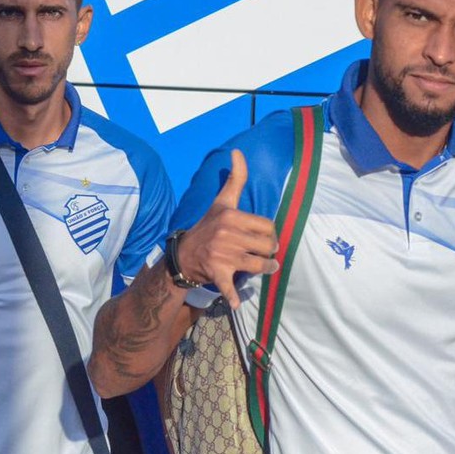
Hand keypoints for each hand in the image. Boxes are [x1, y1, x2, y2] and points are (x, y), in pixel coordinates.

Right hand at [175, 149, 278, 307]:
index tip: (265, 237)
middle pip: (266, 245)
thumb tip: (237, 151)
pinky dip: (232, 297)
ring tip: (267, 267)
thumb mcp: (222, 201)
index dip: (270, 233)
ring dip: (265, 269)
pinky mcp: (217, 273)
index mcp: (231, 216)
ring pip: (258, 264)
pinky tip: (236, 303)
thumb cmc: (208, 226)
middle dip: (269, 251)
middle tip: (265, 253)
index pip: (268, 226)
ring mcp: (222, 255)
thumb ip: (235, 178)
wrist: (183, 254)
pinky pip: (229, 286)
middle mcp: (227, 234)